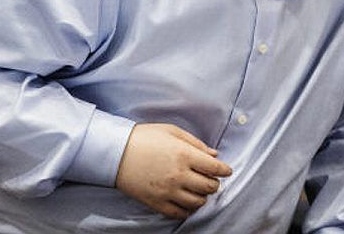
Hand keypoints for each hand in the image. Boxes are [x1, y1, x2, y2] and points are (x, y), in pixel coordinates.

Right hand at [115, 123, 232, 219]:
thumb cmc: (144, 137)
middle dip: (214, 183)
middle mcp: (179, 175)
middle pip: (209, 187)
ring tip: (199, 190)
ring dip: (203, 197)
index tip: (227, 171)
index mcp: (184, 155)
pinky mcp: (157, 202)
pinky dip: (188, 210)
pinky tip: (187, 202)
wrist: (116, 153)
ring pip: (197, 202)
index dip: (225, 170)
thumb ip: (196, 143)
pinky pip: (179, 212)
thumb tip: (214, 155)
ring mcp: (168, 191)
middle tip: (212, 179)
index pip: (214, 168)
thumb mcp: (172, 131)